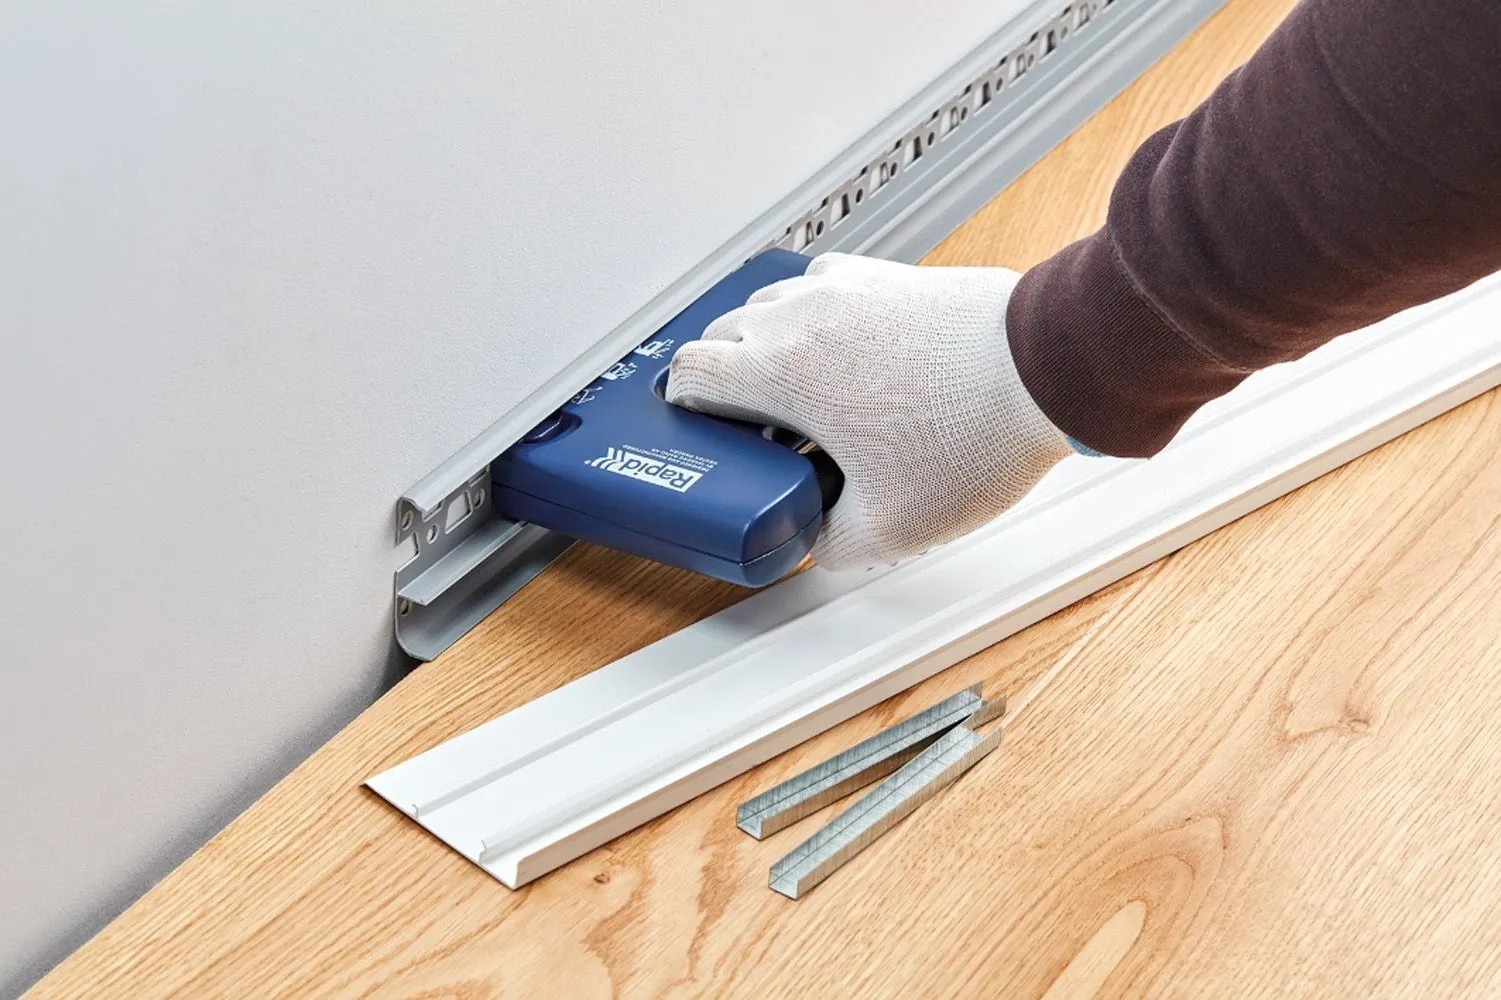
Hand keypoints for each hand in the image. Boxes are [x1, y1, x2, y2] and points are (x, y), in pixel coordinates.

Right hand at [667, 252, 1072, 569]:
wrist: (1047, 368)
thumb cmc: (973, 434)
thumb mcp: (889, 527)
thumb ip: (831, 542)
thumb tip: (816, 539)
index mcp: (782, 371)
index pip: (689, 371)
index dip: (682, 404)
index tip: (698, 424)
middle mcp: (803, 315)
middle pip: (724, 332)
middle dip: (726, 376)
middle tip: (752, 422)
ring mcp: (847, 287)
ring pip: (772, 304)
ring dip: (769, 343)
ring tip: (803, 392)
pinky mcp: (889, 276)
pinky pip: (825, 288)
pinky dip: (818, 318)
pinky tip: (852, 358)